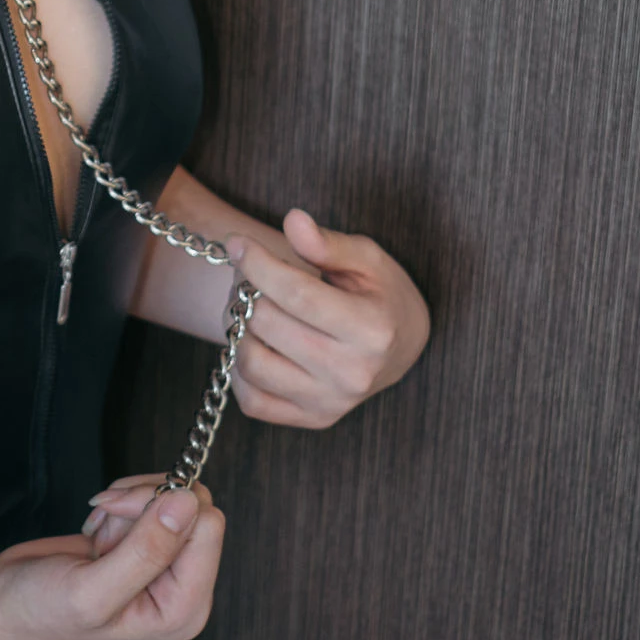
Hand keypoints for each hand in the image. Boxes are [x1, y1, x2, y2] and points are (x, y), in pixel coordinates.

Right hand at [0, 482, 224, 639]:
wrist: (2, 606)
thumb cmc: (41, 613)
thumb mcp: (91, 592)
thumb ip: (145, 550)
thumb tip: (187, 501)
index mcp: (183, 608)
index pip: (208, 526)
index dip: (162, 504)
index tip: (117, 510)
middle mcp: (181, 587)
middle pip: (194, 505)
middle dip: (146, 498)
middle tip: (106, 513)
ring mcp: (164, 564)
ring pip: (173, 497)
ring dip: (129, 501)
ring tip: (98, 531)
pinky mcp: (144, 544)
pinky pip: (152, 499)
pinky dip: (119, 502)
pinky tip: (96, 529)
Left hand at [207, 206, 429, 429]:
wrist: (402, 346)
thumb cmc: (381, 294)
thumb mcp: (367, 259)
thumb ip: (327, 243)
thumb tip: (293, 221)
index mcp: (372, 329)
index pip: (297, 294)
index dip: (258, 264)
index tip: (237, 243)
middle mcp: (353, 373)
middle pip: (269, 325)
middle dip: (248, 288)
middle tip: (249, 272)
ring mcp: (332, 402)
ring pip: (253, 363)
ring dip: (238, 327)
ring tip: (250, 305)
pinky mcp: (314, 419)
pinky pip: (253, 401)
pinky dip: (240, 370)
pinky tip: (254, 342)